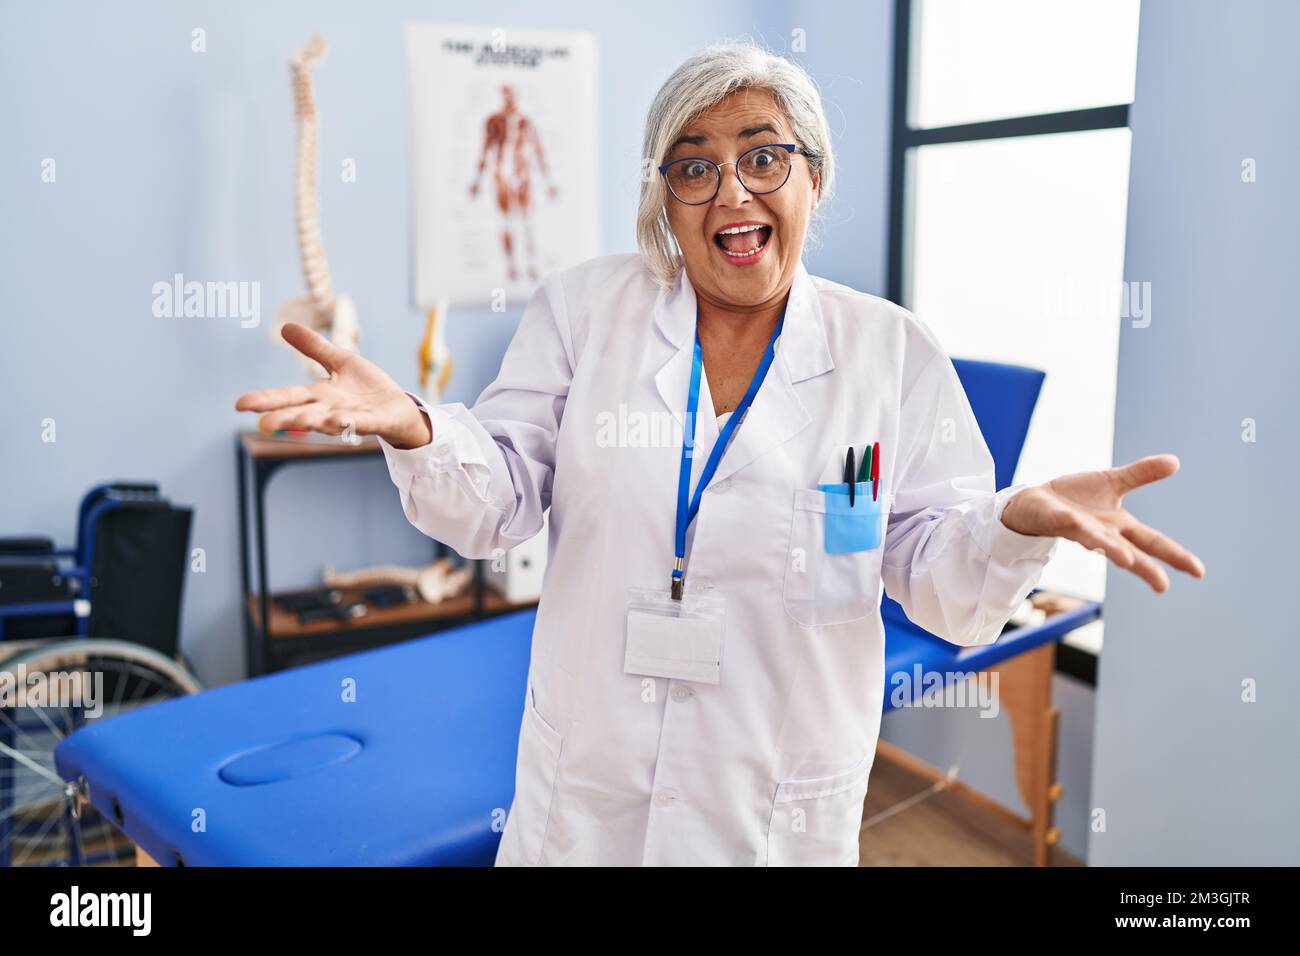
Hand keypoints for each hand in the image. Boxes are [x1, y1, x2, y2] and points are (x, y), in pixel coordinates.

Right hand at [234, 323, 432, 449]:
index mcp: (320, 395)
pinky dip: (349, 422)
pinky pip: (359, 423)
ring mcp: (351, 417)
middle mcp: (330, 409)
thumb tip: (285, 327)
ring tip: (296, 421)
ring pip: (328, 421)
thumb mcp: (340, 362)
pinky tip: (338, 419)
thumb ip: (314, 348)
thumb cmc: (368, 388)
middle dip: (284, 418)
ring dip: (313, 422)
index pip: (288, 396)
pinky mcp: (374, 421)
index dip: (265, 400)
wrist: (399, 407)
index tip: (240, 404)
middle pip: (302, 413)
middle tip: (264, 425)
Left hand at [999, 453, 1205, 592]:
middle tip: (1162, 585)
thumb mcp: (1112, 483)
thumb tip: (1175, 461)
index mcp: (1118, 525)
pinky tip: (1072, 519)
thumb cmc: (1075, 499)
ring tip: (1124, 559)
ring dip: (1109, 548)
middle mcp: (1100, 532)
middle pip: (1127, 551)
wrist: (1035, 501)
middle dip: (1144, 567)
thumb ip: (1141, 474)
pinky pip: (1062, 519)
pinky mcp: (1054, 518)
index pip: (1152, 542)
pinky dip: (1068, 520)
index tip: (1199, 572)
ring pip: (1095, 539)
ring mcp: (1077, 527)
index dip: (1175, 556)